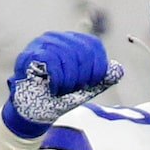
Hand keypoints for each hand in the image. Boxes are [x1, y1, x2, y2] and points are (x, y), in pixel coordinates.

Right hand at [1, 31, 120, 135]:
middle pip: (82, 51)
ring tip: (59, 89)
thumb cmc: (58, 98)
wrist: (33, 112)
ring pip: (67, 57)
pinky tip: (51, 87)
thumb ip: (101, 79)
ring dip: (67, 81)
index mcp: (72, 42)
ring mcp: (43, 43)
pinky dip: (56, 80)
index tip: (90, 83)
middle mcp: (58, 37)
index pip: (93, 46)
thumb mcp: (85, 90)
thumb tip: (118, 70)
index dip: (97, 67)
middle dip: (82, 77)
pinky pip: (52, 62)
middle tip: (71, 89)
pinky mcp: (30, 53)